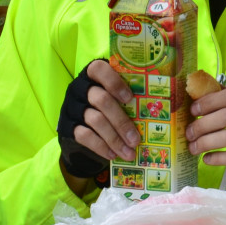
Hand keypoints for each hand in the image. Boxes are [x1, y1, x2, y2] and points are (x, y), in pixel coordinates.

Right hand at [56, 60, 138, 193]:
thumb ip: (128, 96)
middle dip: (121, 121)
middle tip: (136, 139)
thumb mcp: (115, 97)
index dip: (114, 82)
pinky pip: (84, 135)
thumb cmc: (106, 107)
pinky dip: (100, 146)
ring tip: (129, 152)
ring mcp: (72, 107)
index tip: (130, 98)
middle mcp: (80, 88)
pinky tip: (112, 155)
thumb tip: (158, 106)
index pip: (99, 69)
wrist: (80, 129)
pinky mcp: (67, 125)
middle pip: (101, 100)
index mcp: (93, 75)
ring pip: (94, 120)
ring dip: (114, 138)